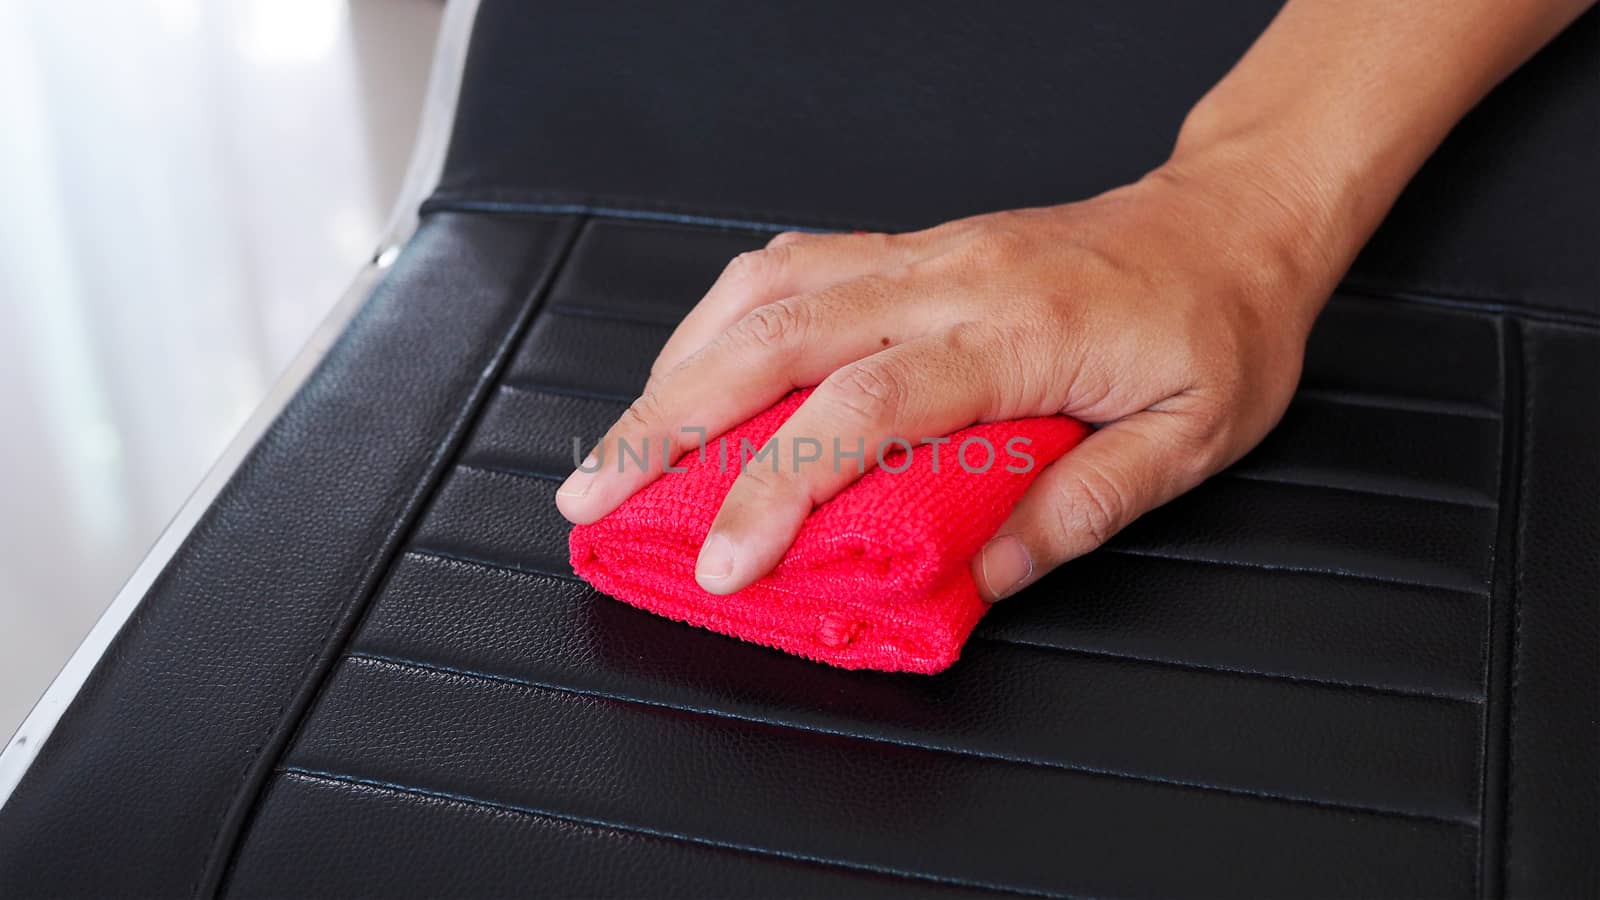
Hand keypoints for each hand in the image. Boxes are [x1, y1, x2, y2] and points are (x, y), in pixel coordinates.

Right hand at [555, 150, 1342, 600]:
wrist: (1228, 223)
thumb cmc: (1215, 329)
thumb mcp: (1189, 440)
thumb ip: (1083, 507)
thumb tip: (981, 574)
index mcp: (1018, 335)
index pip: (863, 412)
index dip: (776, 486)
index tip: (722, 560)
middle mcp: (950, 281)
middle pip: (775, 339)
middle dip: (666, 421)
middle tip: (593, 491)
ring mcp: (922, 254)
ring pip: (767, 291)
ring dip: (678, 364)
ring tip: (623, 438)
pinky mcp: (911, 247)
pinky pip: (795, 264)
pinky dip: (724, 315)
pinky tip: (696, 361)